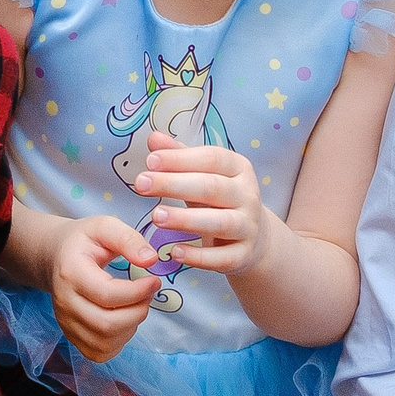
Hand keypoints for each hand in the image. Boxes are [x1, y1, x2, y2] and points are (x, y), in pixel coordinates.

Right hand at [46, 215, 159, 360]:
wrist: (54, 257)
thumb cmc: (82, 241)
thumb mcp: (104, 227)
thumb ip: (128, 239)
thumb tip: (151, 260)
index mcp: (71, 273)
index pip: (107, 295)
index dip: (138, 292)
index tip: (154, 280)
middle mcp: (64, 302)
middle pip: (106, 324)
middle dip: (137, 312)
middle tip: (148, 295)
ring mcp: (65, 322)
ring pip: (104, 342)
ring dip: (130, 327)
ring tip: (136, 305)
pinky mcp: (70, 335)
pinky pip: (98, 352)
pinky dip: (118, 342)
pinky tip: (123, 320)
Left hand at [129, 130, 275, 275]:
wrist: (254, 238)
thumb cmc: (219, 199)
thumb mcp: (202, 174)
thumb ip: (179, 157)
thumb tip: (154, 138)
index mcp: (238, 168)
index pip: (211, 158)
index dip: (180, 159)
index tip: (150, 161)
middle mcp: (248, 195)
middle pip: (211, 187)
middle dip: (174, 185)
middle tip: (141, 184)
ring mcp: (248, 226)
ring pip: (219, 222)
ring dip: (185, 219)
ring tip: (155, 217)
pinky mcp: (243, 255)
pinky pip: (221, 257)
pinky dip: (199, 256)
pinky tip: (174, 252)